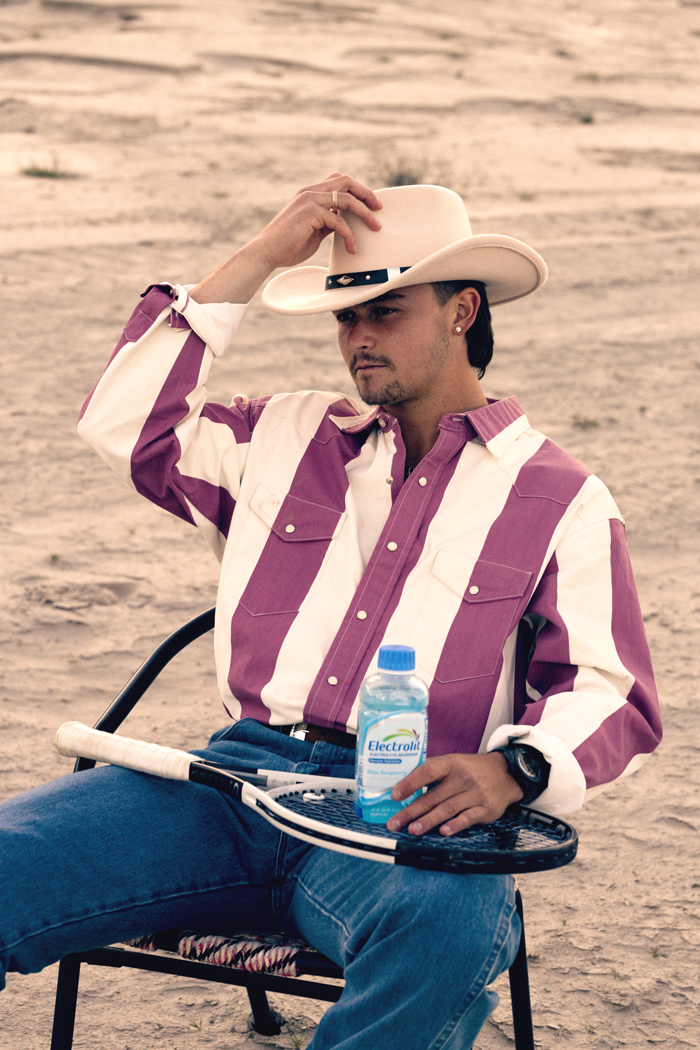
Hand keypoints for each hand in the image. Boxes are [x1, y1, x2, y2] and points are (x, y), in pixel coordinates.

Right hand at [248, 171, 382, 269]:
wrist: (267, 252)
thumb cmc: (288, 245)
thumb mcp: (314, 231)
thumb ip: (328, 222)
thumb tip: (344, 223)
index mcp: (310, 193)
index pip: (339, 181)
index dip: (357, 189)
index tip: (371, 203)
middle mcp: (310, 192)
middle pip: (346, 181)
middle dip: (366, 193)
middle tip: (379, 208)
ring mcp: (309, 200)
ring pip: (347, 199)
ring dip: (365, 213)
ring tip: (375, 228)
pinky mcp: (310, 213)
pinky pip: (339, 220)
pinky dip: (349, 235)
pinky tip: (352, 247)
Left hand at [386, 752, 523, 836]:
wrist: (506, 774)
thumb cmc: (471, 770)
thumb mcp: (453, 763)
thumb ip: (432, 772)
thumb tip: (402, 786)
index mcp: (451, 763)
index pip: (428, 771)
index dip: (410, 783)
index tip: (394, 795)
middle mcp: (463, 777)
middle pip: (434, 796)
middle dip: (411, 811)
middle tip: (394, 823)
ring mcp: (476, 793)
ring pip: (448, 809)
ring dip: (428, 821)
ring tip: (412, 830)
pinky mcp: (486, 809)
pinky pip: (468, 818)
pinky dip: (455, 825)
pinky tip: (442, 832)